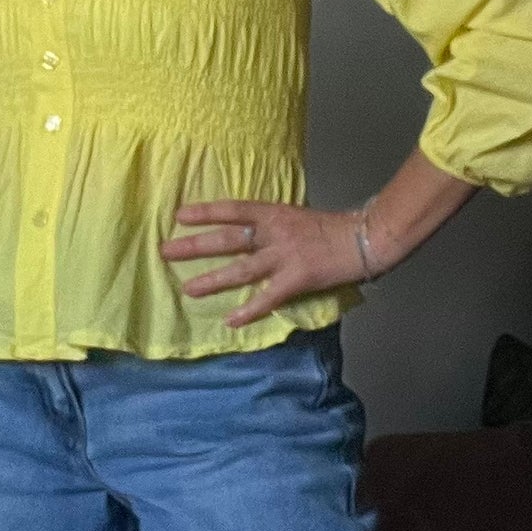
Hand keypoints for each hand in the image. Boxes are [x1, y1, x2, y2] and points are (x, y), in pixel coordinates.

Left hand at [160, 198, 366, 330]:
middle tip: (166, 251)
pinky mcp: (297, 280)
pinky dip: (249, 310)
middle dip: (195, 246)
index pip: (233, 209)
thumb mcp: (297, 217)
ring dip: (213, 280)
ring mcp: (285, 257)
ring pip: (241, 269)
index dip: (205, 212)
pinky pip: (267, 298)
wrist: (364, 239)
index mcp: (275, 212)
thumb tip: (247, 232)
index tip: (179, 215)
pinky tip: (230, 321)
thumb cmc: (332, 228)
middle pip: (228, 240)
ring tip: (188, 288)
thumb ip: (272, 225)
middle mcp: (275, 233)